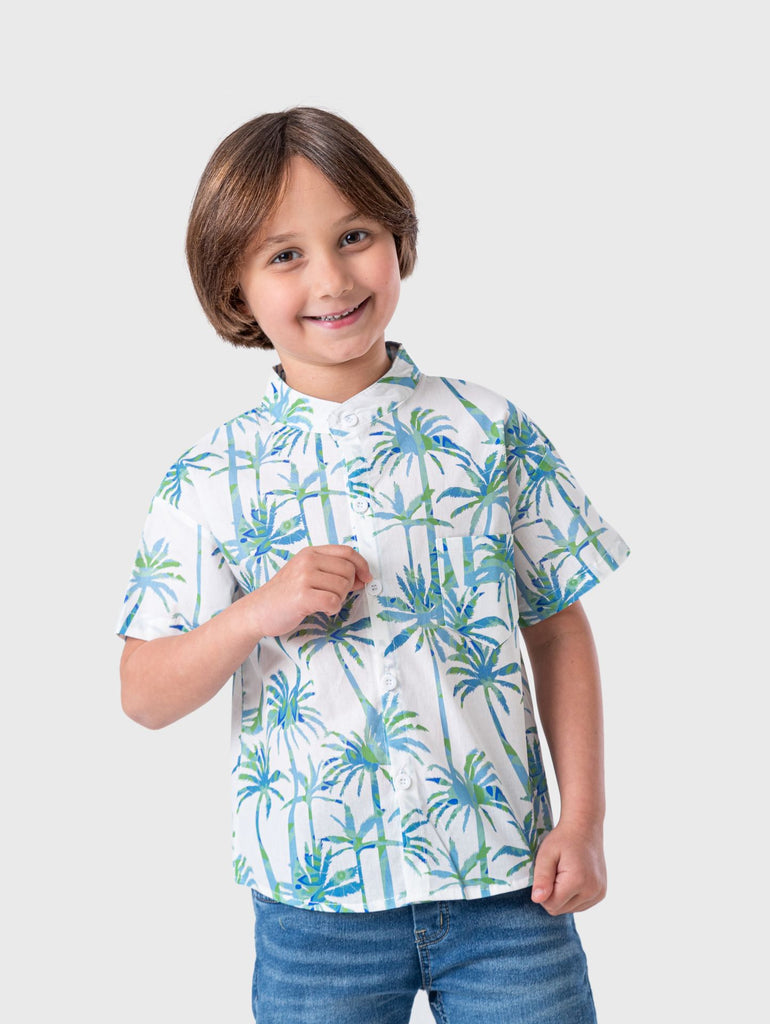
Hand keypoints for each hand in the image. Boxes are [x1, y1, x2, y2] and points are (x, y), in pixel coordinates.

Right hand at [247, 544, 371, 637]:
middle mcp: (307, 561)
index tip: (367, 577)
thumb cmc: (283, 595)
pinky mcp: (302, 595)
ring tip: (323, 602)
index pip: (347, 552)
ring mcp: (304, 577)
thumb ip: (332, 572)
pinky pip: (333, 601)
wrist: (257, 611)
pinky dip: (332, 608)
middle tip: (333, 595)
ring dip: (338, 599)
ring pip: (343, 586)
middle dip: (348, 586)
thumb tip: (362, 577)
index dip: (362, 565)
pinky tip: (322, 609)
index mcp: (310, 552)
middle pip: (348, 570)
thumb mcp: (306, 574)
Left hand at [530, 819, 606, 914]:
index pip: (551, 904)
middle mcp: (592, 890)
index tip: (547, 873)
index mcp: (578, 881)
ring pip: (570, 909)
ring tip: (565, 873)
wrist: (584, 828)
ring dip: (563, 895)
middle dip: (553, 894)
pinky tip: (574, 878)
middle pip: (560, 909)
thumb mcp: (546, 854)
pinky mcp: (601, 893)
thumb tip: (537, 900)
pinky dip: (572, 896)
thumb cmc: (563, 839)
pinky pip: (580, 905)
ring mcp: (599, 893)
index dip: (543, 891)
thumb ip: (541, 878)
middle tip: (556, 871)